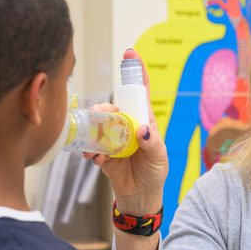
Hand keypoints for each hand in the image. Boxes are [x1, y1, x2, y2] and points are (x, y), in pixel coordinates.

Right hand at [84, 50, 167, 214]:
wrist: (141, 197)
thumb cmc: (155, 172)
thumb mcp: (160, 158)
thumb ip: (152, 143)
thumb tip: (142, 129)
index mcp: (144, 121)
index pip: (140, 92)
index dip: (136, 72)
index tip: (131, 52)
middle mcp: (127, 126)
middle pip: (112, 107)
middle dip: (103, 107)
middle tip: (99, 113)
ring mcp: (113, 139)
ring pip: (98, 125)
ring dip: (93, 130)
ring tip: (95, 144)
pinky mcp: (103, 155)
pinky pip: (92, 147)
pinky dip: (91, 151)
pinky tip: (94, 158)